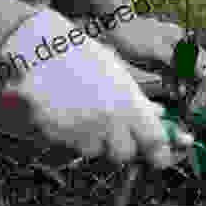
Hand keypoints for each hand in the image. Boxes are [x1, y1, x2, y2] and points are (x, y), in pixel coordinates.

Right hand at [0, 8, 193, 167]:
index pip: (153, 140)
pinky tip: (69, 110)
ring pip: (95, 151)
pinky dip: (73, 134)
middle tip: (118, 130)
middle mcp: (106, 120)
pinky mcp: (56, 133)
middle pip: (124, 154)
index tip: (162, 157)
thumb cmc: (83, 56)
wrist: (42, 48)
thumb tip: (158, 115)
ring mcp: (79, 128)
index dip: (161, 153)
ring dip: (96, 139)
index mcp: (126, 103)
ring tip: (87, 112)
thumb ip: (140, 100)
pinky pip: (71, 144)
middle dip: (123, 145)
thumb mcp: (119, 73)